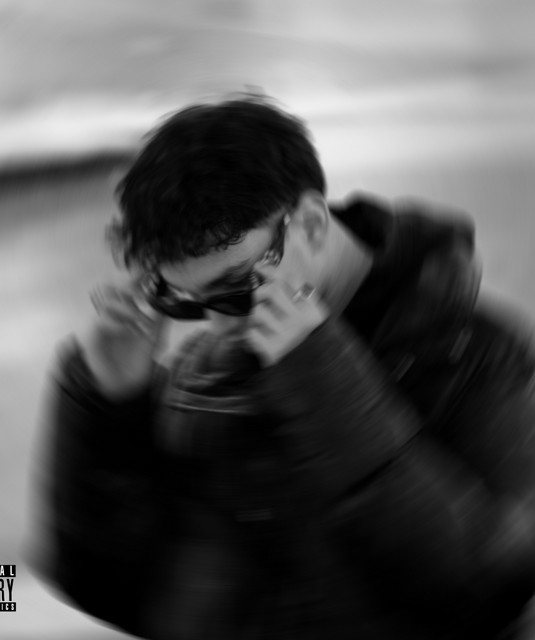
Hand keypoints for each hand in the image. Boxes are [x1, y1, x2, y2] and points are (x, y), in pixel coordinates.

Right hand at [80, 278, 165, 399]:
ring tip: (143, 324)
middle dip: (126, 283)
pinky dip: (117, 323)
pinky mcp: (91, 336)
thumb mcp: (154, 340)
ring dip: (128, 309)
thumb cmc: (137, 361)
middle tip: (143, 293)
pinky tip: (128, 331)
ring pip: (107, 301)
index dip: (134, 275)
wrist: (123, 386)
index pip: (123, 283)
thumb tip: (170, 300)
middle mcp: (110, 313)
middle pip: (108, 284)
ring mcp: (99, 323)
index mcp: (125, 310)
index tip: (150, 272)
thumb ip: (160, 320)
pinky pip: (99, 321)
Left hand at [246, 264, 328, 366]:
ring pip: (257, 312)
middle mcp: (302, 322)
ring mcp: (287, 337)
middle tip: (258, 300)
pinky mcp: (271, 352)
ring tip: (262, 327)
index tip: (259, 267)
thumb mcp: (305, 313)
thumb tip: (263, 267)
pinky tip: (260, 341)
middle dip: (259, 293)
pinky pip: (250, 333)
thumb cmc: (301, 338)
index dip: (271, 271)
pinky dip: (250, 336)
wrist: (305, 373)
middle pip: (271, 291)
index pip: (290, 280)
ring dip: (254, 318)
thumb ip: (291, 291)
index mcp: (313, 311)